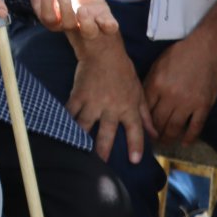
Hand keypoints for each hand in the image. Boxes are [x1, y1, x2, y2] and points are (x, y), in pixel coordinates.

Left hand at [30, 0, 139, 38]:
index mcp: (99, 13)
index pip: (108, 25)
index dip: (109, 26)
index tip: (110, 24)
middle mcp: (84, 21)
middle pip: (89, 32)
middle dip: (88, 24)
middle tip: (84, 9)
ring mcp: (66, 23)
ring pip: (68, 24)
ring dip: (65, 6)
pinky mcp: (50, 20)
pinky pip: (49, 18)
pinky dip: (47, 2)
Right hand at [68, 42, 156, 162]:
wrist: (103, 51)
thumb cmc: (123, 71)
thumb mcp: (139, 92)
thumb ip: (145, 115)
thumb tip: (154, 134)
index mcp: (129, 107)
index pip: (135, 131)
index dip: (135, 146)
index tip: (134, 160)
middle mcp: (111, 108)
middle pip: (106, 134)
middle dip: (102, 151)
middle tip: (99, 165)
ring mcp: (93, 102)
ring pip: (85, 126)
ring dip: (81, 139)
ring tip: (77, 150)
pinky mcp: (78, 95)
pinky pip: (71, 112)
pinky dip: (66, 121)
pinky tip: (62, 129)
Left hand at [143, 38, 216, 145]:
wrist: (205, 50)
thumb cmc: (178, 55)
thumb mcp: (157, 66)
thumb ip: (149, 84)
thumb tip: (141, 102)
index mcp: (156, 85)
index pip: (145, 110)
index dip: (142, 122)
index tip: (139, 130)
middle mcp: (171, 96)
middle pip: (158, 122)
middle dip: (153, 134)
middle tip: (150, 142)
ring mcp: (188, 102)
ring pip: (175, 127)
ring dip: (168, 138)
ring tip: (165, 143)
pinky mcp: (204, 106)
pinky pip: (195, 126)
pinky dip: (189, 137)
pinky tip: (184, 143)